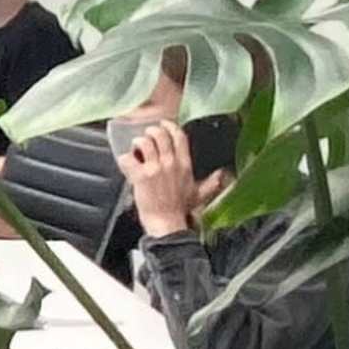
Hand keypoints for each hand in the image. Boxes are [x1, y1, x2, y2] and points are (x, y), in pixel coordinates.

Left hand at [116, 113, 199, 237]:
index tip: (164, 124)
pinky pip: (128, 158)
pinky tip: (126, 163)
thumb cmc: (180, 210)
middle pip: (160, 135)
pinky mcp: (141, 176)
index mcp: (184, 165)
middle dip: (151, 132)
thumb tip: (224, 176)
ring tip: (136, 148)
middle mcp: (171, 163)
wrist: (166, 224)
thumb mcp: (199, 194)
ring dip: (137, 143)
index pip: (179, 136)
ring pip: (144, 142)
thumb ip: (211, 183)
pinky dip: (124, 159)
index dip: (170, 126)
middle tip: (147, 135)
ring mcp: (155, 168)